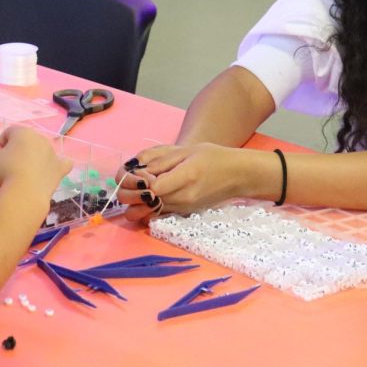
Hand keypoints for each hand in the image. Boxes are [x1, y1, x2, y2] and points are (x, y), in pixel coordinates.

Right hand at [0, 125, 70, 196]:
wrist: (25, 191)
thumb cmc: (5, 170)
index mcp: (23, 132)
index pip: (7, 134)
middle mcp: (40, 138)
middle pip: (23, 143)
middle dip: (14, 154)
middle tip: (5, 169)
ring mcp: (53, 153)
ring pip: (41, 152)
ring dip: (31, 160)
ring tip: (21, 175)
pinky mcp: (59, 168)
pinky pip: (62, 163)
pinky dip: (57, 166)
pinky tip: (52, 170)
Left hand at [115, 143, 251, 221]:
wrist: (236, 175)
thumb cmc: (212, 158)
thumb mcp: (185, 150)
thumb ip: (159, 160)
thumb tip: (136, 171)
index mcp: (185, 177)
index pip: (150, 188)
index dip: (138, 180)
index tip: (140, 171)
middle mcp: (182, 198)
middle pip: (141, 204)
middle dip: (130, 192)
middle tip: (135, 179)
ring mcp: (181, 209)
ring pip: (144, 214)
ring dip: (135, 203)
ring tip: (140, 188)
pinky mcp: (181, 214)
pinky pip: (154, 215)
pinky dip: (144, 208)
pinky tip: (148, 196)